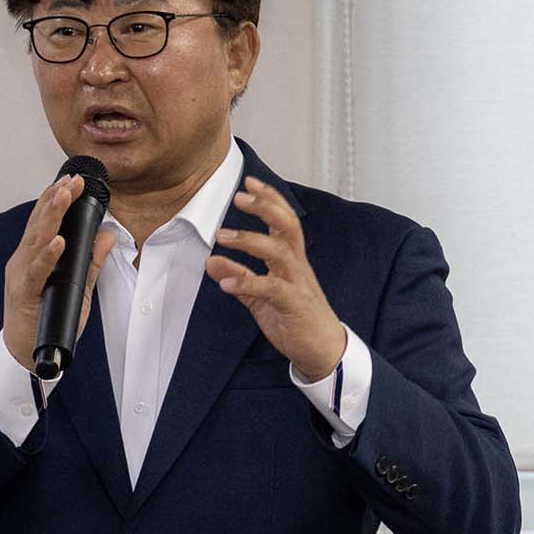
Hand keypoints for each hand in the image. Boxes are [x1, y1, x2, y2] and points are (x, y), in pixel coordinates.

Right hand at [4, 175, 117, 374]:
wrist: (26, 353)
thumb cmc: (46, 321)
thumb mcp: (78, 288)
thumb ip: (91, 262)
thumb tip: (107, 235)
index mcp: (33, 257)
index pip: (44, 221)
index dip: (56, 198)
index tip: (71, 180)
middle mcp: (23, 261)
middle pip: (39, 223)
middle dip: (55, 199)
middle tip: (71, 180)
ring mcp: (21, 276)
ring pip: (35, 240)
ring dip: (51, 216)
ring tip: (64, 197)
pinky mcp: (23, 294)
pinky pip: (36, 271)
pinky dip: (48, 255)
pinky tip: (59, 241)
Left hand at [205, 176, 346, 379]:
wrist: (323, 350)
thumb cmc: (295, 319)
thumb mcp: (260, 296)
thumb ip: (239, 277)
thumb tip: (211, 262)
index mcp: (291, 259)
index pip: (284, 220)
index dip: (269, 199)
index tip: (249, 183)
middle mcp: (297, 265)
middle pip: (287, 226)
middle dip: (265, 207)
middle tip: (238, 197)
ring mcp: (297, 283)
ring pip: (279, 252)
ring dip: (249, 241)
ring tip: (221, 236)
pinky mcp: (294, 304)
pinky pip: (271, 288)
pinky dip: (247, 282)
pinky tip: (225, 283)